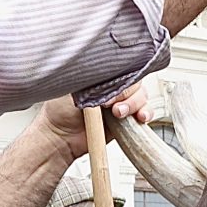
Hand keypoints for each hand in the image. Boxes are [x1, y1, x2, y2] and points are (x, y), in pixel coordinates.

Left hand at [28, 83, 151, 157]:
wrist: (61, 138)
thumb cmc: (61, 111)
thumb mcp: (74, 88)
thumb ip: (93, 79)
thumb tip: (109, 72)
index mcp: (103, 76)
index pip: (123, 68)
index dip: (122, 77)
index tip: (111, 90)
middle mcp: (114, 88)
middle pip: (135, 82)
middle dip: (127, 94)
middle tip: (111, 104)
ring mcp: (122, 103)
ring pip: (141, 96)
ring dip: (134, 104)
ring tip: (119, 113)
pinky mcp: (128, 119)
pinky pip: (145, 112)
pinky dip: (146, 113)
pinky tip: (140, 117)